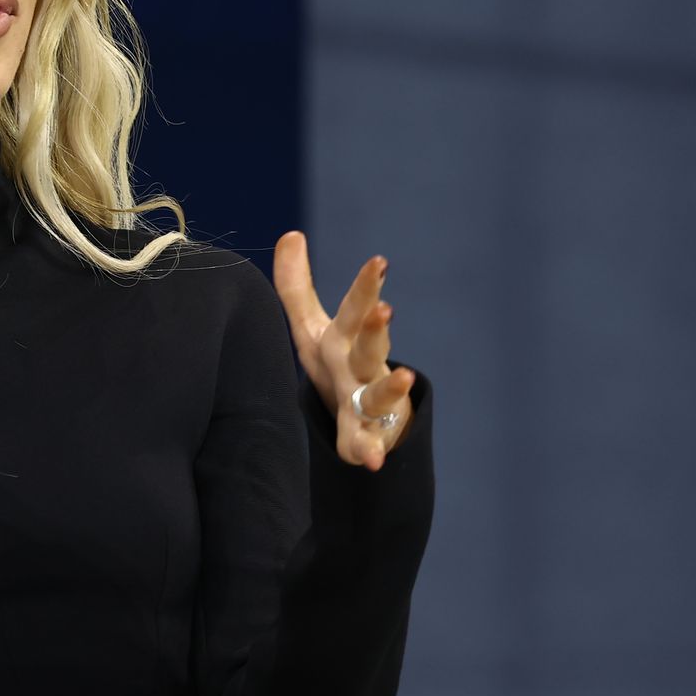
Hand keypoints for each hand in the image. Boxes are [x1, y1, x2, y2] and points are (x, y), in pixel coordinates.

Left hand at [271, 230, 415, 470]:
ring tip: (404, 377)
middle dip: (377, 329)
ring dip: (390, 386)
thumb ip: (296, 284)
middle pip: (370, 346)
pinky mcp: (364, 435)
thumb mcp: (310, 326)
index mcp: (347, 339)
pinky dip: (369, 450)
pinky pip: (364, 443)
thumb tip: (291, 234)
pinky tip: (372, 461)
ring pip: (379, 393)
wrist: (358, 417)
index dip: (366, 285)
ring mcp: (368, 401)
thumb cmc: (335, 365)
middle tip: (385, 309)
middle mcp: (362, 367)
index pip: (356, 308)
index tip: (379, 261)